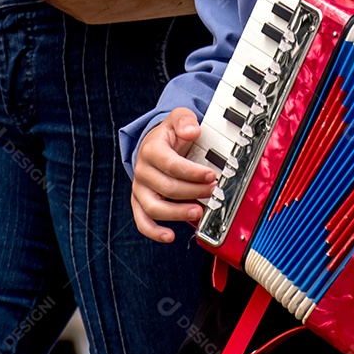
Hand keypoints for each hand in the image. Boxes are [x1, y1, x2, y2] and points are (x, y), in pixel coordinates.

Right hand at [131, 108, 216, 242]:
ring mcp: (140, 189)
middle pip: (166, 187)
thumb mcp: (179, 118)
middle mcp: (142, 171)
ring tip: (198, 212)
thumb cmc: (170, 134)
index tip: (211, 175)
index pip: (171, 164)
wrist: (157, 143)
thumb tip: (192, 131)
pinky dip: (154, 231)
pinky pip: (142, 220)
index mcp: (151, 150)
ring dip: (177, 213)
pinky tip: (170, 235)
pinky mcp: (140, 202)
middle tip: (212, 191)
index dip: (192, 172)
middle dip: (192, 191)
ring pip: (154, 207)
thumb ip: (185, 121)